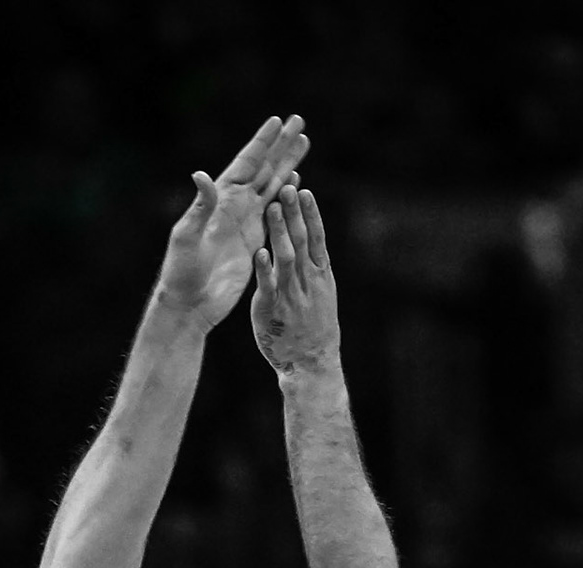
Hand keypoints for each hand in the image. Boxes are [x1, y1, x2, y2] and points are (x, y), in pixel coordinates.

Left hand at [156, 114, 308, 329]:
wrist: (190, 303)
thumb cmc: (182, 272)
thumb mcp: (187, 237)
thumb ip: (200, 207)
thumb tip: (201, 174)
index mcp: (220, 200)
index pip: (245, 164)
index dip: (261, 143)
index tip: (278, 121)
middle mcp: (234, 206)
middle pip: (263, 168)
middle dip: (280, 145)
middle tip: (300, 122)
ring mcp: (244, 223)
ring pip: (271, 186)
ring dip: (287, 164)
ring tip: (303, 143)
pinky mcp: (253, 241)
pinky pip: (274, 213)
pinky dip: (286, 195)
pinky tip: (296, 182)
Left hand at [251, 185, 339, 375]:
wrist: (311, 365)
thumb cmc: (314, 330)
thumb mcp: (322, 295)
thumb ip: (314, 269)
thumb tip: (311, 244)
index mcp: (320, 275)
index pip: (315, 237)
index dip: (310, 213)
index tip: (304, 190)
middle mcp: (307, 281)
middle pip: (301, 241)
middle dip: (294, 214)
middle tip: (287, 187)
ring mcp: (290, 295)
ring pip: (285, 258)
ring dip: (279, 232)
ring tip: (273, 207)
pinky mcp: (272, 310)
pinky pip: (268, 286)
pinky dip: (264, 269)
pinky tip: (260, 251)